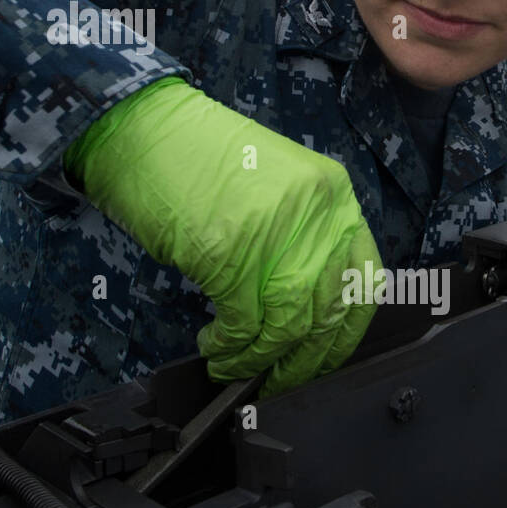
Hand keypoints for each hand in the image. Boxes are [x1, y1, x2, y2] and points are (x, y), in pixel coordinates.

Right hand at [65, 77, 381, 398]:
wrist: (142, 128)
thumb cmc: (196, 154)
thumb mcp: (273, 186)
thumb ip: (301, 236)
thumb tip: (304, 307)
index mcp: (331, 192)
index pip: (364, 278)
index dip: (344, 331)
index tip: (323, 355)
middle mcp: (315, 211)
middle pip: (329, 309)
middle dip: (304, 359)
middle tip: (280, 379)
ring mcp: (275, 231)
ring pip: (289, 324)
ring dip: (261, 359)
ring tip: (236, 367)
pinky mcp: (231, 251)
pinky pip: (244, 320)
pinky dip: (231, 347)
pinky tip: (216, 348)